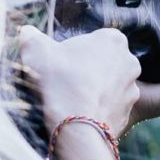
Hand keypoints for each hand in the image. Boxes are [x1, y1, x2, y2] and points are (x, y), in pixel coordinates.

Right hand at [17, 25, 140, 159]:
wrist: (75, 127)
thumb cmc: (59, 82)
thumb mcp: (36, 52)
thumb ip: (32, 37)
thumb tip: (27, 32)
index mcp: (113, 40)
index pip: (96, 38)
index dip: (77, 50)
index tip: (63, 61)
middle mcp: (129, 62)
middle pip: (106, 62)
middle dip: (89, 69)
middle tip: (67, 80)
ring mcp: (132, 89)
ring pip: (110, 86)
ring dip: (95, 90)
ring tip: (73, 100)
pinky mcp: (128, 114)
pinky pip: (111, 108)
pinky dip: (98, 110)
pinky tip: (81, 115)